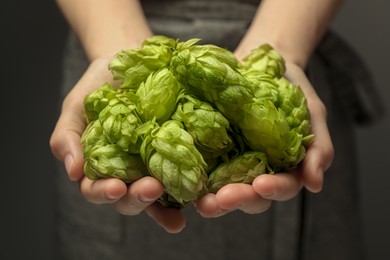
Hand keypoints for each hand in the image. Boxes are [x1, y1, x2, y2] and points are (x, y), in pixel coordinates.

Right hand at [49, 57, 185, 232]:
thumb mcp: (76, 107)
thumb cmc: (98, 87)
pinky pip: (182, 176)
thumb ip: (67, 138)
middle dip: (139, 198)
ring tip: (181, 204)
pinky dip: (190, 190)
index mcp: (100, 167)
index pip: (96, 190)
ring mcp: (152, 167)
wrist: (129, 62)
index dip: (104, 193)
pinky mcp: (176, 156)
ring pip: (157, 197)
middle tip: (152, 188)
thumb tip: (73, 172)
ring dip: (167, 205)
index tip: (115, 187)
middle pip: (129, 199)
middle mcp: (127, 173)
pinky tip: (200, 194)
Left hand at [195, 62, 333, 216]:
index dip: (273, 190)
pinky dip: (192, 177)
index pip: (282, 187)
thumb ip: (318, 147)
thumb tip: (315, 184)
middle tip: (222, 200)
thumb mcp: (313, 114)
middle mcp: (256, 172)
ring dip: (213, 199)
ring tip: (202, 202)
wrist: (265, 64)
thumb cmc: (293, 91)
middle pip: (249, 197)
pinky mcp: (209, 151)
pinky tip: (183, 182)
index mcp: (283, 169)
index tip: (261, 185)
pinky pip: (201, 167)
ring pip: (223, 190)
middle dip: (237, 200)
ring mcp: (231, 164)